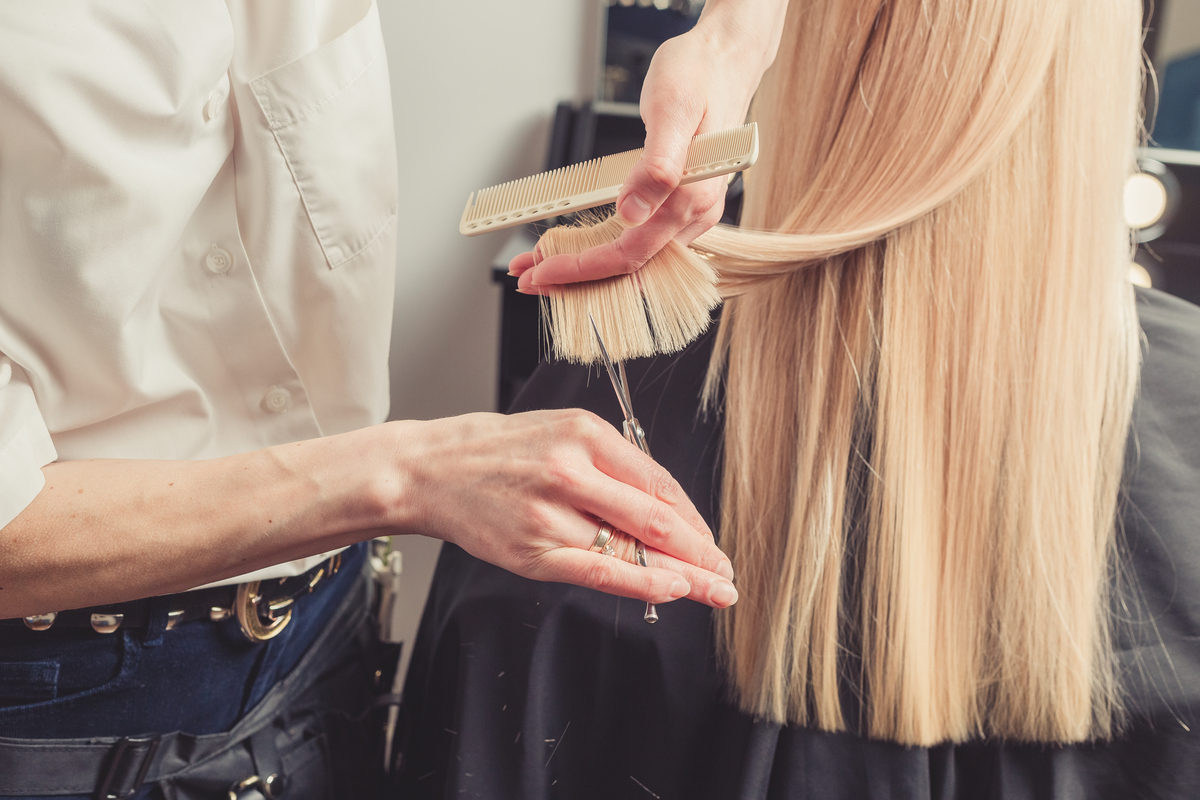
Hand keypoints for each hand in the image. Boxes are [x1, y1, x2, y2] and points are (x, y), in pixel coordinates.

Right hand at [390, 410, 736, 607]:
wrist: (430, 469)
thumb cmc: (498, 451)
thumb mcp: (560, 433)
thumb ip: (611, 465)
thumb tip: (664, 510)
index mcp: (585, 433)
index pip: (658, 483)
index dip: (693, 518)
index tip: (712, 539)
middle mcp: (571, 470)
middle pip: (655, 518)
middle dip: (701, 550)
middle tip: (727, 572)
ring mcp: (551, 512)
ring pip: (632, 548)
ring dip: (683, 573)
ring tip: (714, 590)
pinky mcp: (532, 549)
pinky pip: (599, 572)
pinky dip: (642, 582)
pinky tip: (673, 589)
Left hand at [512, 0, 787, 293]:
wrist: (726, 60)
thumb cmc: (701, 75)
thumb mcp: (673, 109)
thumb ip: (658, 165)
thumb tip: (632, 211)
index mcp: (694, 198)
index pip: (631, 253)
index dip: (583, 268)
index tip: (543, 272)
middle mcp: (696, 214)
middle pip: (629, 266)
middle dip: (575, 275)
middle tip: (527, 276)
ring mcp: (689, 212)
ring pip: (631, 256)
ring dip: (585, 264)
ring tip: (539, 263)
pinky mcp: (678, 204)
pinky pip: (638, 238)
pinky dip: (601, 246)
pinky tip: (574, 243)